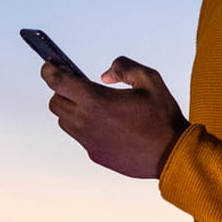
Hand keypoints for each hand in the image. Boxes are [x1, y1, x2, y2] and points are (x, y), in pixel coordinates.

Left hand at [43, 56, 189, 178]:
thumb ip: (124, 68)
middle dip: (62, 91)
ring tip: (93, 107)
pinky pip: (80, 137)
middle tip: (78, 87)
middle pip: (55, 102)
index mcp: (96, 100)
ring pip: (64, 121)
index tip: (49, 66)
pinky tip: (107, 125)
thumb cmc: (163, 118)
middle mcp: (86, 121)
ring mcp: (88, 140)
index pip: (57, 82)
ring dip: (72, 111)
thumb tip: (105, 75)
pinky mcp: (95, 154)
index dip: (49, 71)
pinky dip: (86, 128)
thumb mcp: (150, 80)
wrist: (172, 154)